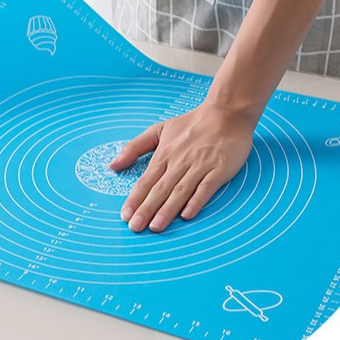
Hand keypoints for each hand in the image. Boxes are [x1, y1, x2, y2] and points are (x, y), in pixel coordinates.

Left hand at [109, 102, 254, 232]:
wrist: (227, 113)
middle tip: (135, 226)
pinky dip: (197, 200)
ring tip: (156, 226)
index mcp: (165, 153)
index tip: (125, 216)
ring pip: (181, 190)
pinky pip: (207, 187)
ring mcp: (200, 165)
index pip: (146, 180)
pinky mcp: (219, 169)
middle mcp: (180, 161)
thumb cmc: (192, 124)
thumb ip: (135, 147)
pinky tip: (188, 214)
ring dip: (168, 209)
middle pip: (161, 188)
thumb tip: (112, 165)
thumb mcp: (159, 130)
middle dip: (147, 208)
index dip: (135, 198)